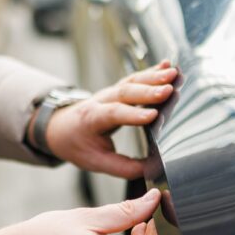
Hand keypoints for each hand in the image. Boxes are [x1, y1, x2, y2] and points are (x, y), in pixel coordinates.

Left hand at [44, 61, 177, 177]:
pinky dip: (152, 71)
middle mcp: (101, 101)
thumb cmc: (78, 145)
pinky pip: (135, 77)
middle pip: (124, 93)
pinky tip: (167, 65)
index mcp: (91, 119)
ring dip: (153, 77)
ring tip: (173, 74)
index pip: (113, 114)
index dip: (132, 114)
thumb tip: (152, 169)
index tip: (153, 115)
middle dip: (147, 90)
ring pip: (131, 81)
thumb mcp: (95, 162)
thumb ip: (124, 168)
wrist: (61, 127)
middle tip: (168, 90)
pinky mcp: (119, 89)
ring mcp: (110, 92)